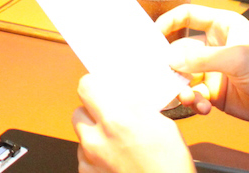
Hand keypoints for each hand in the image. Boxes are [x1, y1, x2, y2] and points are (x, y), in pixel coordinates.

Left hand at [72, 74, 194, 172]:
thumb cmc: (169, 168)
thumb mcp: (162, 126)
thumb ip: (136, 105)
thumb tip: (123, 93)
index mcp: (115, 121)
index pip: (86, 86)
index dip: (95, 85)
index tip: (102, 88)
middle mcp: (96, 140)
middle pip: (79, 111)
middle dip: (93, 112)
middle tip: (113, 118)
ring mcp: (89, 160)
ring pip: (81, 135)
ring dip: (95, 134)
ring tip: (118, 144)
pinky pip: (84, 157)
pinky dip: (96, 155)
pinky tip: (116, 159)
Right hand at [158, 5, 248, 126]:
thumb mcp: (237, 57)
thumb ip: (201, 58)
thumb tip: (170, 59)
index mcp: (221, 26)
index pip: (188, 16)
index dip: (169, 22)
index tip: (152, 34)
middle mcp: (214, 46)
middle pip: (179, 49)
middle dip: (169, 63)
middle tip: (159, 73)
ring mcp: (213, 70)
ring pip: (183, 75)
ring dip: (180, 86)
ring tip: (186, 96)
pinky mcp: (215, 93)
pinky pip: (194, 95)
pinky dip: (193, 101)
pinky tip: (201, 106)